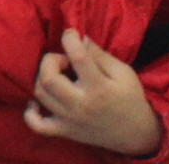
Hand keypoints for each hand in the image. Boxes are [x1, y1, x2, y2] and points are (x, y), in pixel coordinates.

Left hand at [26, 29, 163, 154]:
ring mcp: (70, 120)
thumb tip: (79, 38)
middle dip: (51, 60)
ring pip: (41, 94)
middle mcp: (81, 105)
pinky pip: (38, 126)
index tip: (70, 34)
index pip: (77, 57)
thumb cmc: (130, 99)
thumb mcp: (123, 73)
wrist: (138, 134)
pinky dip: (31, 114)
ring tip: (58, 77)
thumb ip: (99, 55)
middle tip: (64, 61)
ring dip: (43, 78)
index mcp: (99, 88)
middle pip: (48, 78)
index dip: (69, 39)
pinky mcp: (65, 132)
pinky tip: (37, 102)